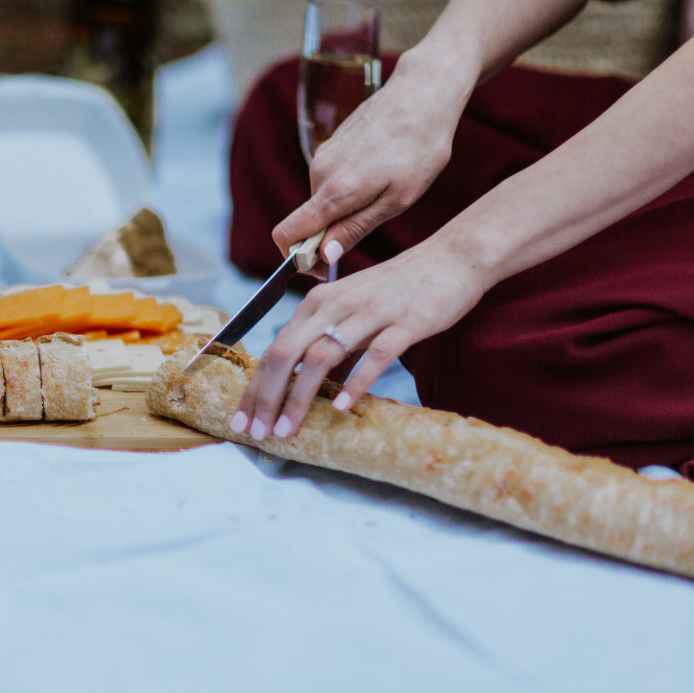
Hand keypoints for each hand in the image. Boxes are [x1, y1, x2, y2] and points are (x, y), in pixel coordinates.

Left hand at [230, 240, 486, 438]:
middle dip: (267, 397)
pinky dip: (355, 382)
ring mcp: (369, 312)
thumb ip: (329, 347)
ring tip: (287, 429)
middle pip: (286, 353)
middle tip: (257, 433)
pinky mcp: (405, 322)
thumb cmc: (398, 291)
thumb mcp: (352, 315)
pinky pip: (375, 355)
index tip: (242, 420)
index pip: (274, 349)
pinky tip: (340, 407)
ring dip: (299, 397)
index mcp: (317, 304)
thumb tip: (306, 388)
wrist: (451, 259)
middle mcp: (335, 305)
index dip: (255, 387)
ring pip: (321, 356)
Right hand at [276, 51, 471, 275]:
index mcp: (334, 191)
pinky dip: (347, 188)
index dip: (299, 258)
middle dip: (329, 234)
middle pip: (306, 221)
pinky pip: (330, 180)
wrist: (423, 92)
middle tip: (376, 223)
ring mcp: (323, 156)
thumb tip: (323, 256)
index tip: (325, 265)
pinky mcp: (331, 145)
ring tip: (386, 192)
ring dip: (344, 209)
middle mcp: (319, 173)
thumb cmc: (420, 148)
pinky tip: (381, 172)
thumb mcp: (397, 200)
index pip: (287, 234)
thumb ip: (354, 229)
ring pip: (321, 201)